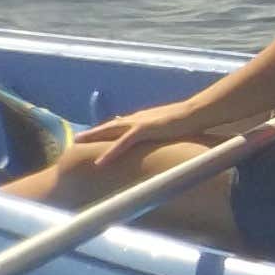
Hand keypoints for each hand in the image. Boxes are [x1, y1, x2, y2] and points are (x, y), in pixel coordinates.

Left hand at [79, 99, 239, 159]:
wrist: (198, 112)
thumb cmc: (191, 120)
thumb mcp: (173, 126)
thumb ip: (164, 130)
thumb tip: (163, 134)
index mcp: (144, 118)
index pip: (121, 123)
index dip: (107, 128)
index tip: (96, 132)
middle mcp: (138, 118)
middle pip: (109, 126)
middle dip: (93, 132)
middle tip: (77, 138)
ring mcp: (139, 123)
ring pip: (109, 132)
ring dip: (93, 138)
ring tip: (77, 144)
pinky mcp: (143, 130)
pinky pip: (122, 144)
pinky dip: (110, 153)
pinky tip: (99, 162)